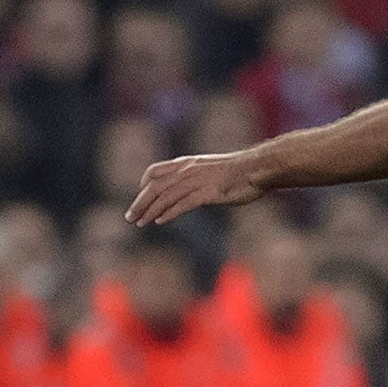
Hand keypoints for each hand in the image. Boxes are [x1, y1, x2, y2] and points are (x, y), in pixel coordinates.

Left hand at [126, 153, 263, 225]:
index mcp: (187, 163)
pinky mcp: (207, 193)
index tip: (139, 196)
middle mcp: (187, 170)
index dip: (143, 184)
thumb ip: (199, 177)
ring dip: (149, 211)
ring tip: (140, 223)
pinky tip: (160, 221)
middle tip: (130, 217)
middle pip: (154, 186)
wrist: (257, 168)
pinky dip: (169, 213)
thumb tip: (194, 189)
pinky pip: (182, 204)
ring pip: (165, 196)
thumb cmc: (241, 170)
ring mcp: (196, 181)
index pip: (155, 171)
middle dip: (140, 202)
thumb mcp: (214, 169)